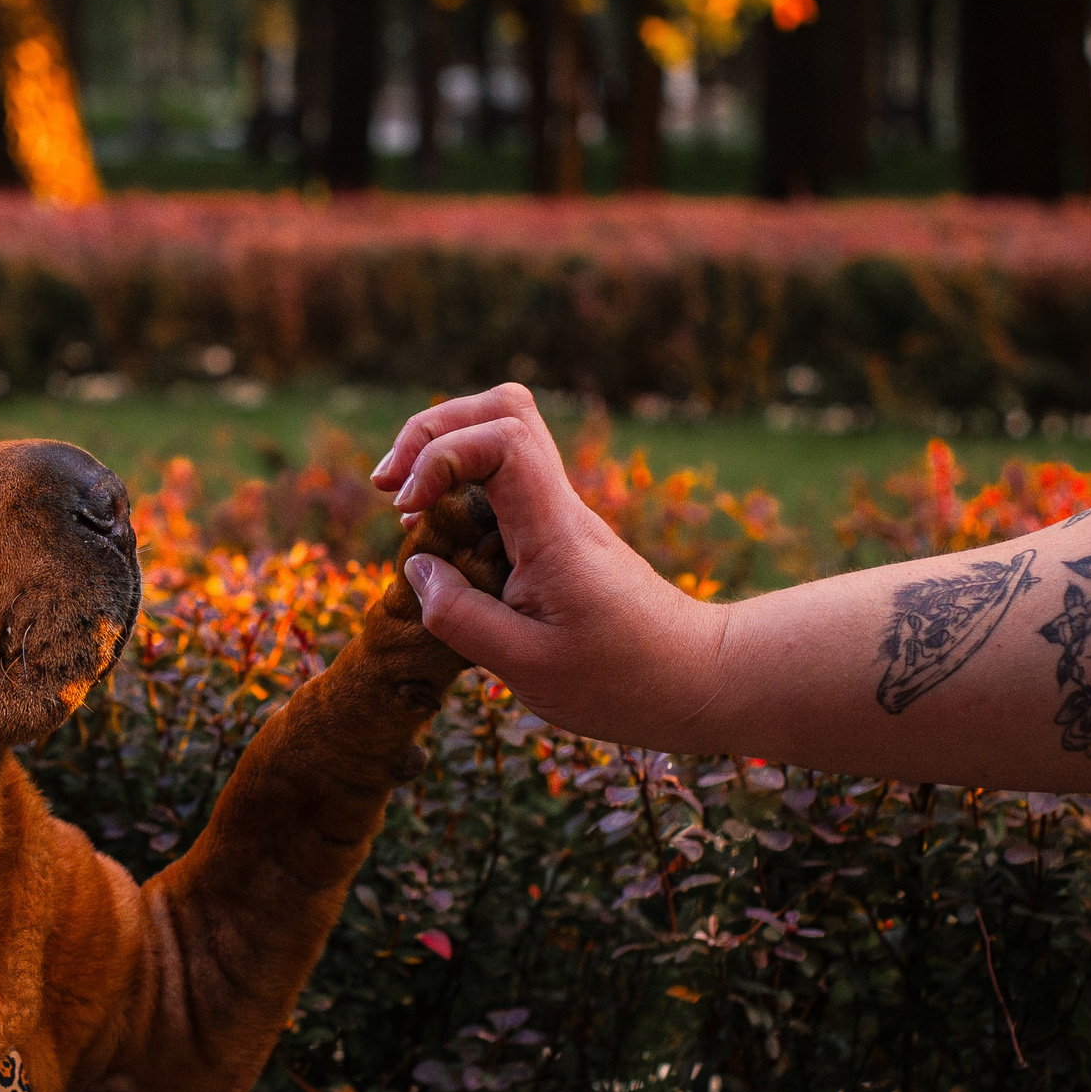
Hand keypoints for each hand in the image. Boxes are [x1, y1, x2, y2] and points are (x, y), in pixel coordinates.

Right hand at [370, 384, 730, 751]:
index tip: (409, 512)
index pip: (502, 438)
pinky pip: (504, 478)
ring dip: (444, 451)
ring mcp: (561, 515)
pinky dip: (460, 486)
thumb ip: (461, 619)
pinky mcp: (558, 533)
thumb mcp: (528, 669)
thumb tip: (417, 568)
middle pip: (503, 408)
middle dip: (432, 431)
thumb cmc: (622, 682)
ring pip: (504, 431)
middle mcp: (559, 507)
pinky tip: (438, 533)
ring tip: (406, 506)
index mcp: (554, 531)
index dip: (440, 454)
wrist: (699, 679)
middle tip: (392, 488)